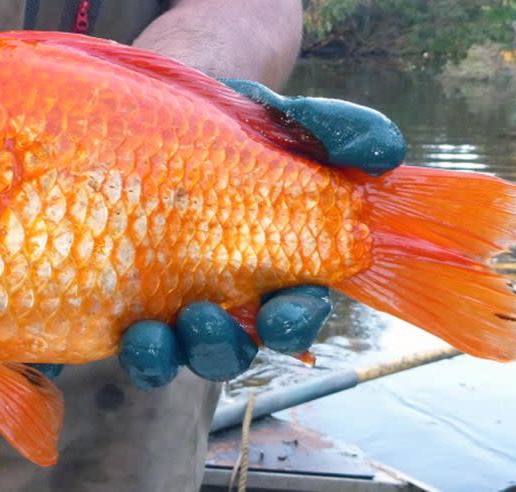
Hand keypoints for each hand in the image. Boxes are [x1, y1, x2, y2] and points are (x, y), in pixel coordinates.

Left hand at [116, 79, 405, 389]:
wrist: (159, 119)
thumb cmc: (233, 128)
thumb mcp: (283, 119)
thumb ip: (336, 131)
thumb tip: (383, 153)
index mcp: (276, 267)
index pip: (297, 312)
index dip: (295, 323)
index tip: (281, 314)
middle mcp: (230, 298)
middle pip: (239, 348)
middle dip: (226, 345)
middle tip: (205, 317)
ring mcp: (178, 306)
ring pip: (188, 355)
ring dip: (175, 354)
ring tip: (155, 330)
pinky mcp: (132, 304)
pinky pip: (139, 352)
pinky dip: (141, 354)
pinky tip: (131, 333)